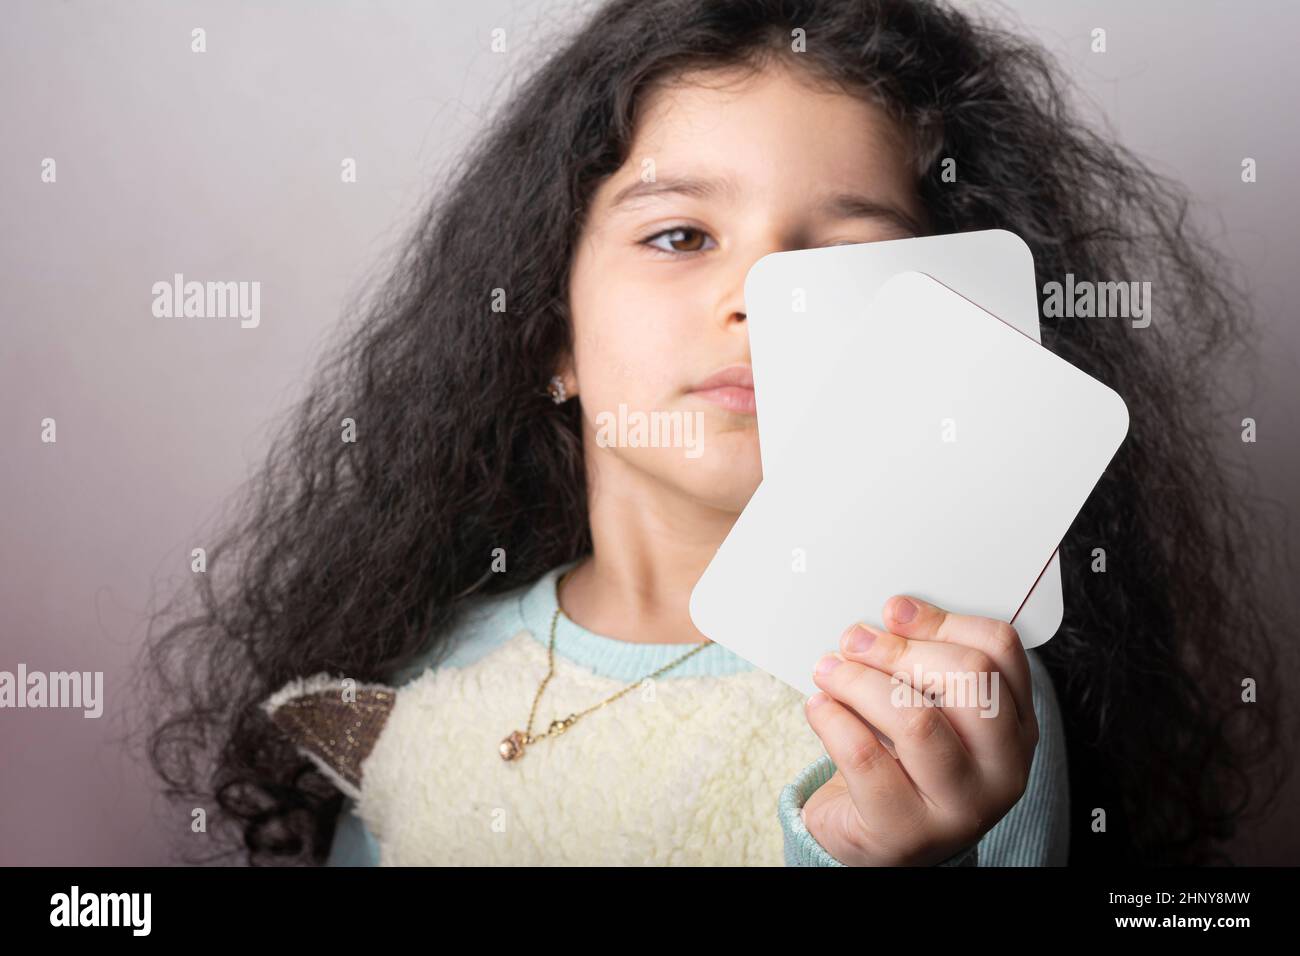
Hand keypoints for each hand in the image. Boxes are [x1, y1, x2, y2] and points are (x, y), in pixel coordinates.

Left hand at [801, 595, 1038, 865]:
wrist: (881, 842)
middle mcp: (1002, 769)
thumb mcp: (931, 713)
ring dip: (860, 682)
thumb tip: (889, 618)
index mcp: (1017, 727)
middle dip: (900, 650)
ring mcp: (960, 806)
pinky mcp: (905, 830)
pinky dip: (833, 720)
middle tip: (853, 639)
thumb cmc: (904, 766)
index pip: (1000, 652)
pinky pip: (865, 758)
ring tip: (829, 671)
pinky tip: (820, 708)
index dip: (943, 621)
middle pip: (969, 679)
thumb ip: (923, 668)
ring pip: (916, 719)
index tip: (895, 610)